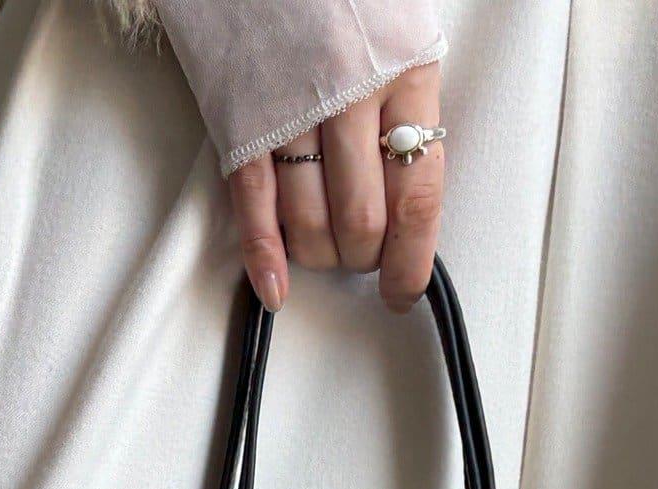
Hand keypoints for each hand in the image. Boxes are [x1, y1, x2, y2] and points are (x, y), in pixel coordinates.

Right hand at [225, 61, 444, 314]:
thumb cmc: (345, 2)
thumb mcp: (402, 39)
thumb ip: (409, 114)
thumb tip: (406, 207)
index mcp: (405, 75)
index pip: (416, 201)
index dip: (410, 263)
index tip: (403, 291)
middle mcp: (350, 93)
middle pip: (360, 224)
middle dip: (362, 259)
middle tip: (360, 254)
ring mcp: (291, 107)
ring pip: (309, 224)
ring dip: (319, 256)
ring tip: (323, 246)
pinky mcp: (241, 115)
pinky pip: (254, 204)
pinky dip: (264, 257)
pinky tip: (276, 288)